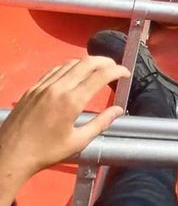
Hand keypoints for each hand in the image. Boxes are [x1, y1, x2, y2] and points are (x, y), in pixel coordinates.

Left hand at [0, 57, 128, 194]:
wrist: (10, 155)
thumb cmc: (46, 152)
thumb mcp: (77, 142)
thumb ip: (100, 123)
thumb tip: (118, 110)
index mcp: (72, 101)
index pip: (100, 75)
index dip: (117, 70)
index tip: (126, 73)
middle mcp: (58, 88)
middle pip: (86, 63)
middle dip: (105, 61)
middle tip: (115, 67)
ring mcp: (43, 86)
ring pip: (70, 63)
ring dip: (87, 63)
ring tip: (97, 69)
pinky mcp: (32, 88)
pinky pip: (54, 70)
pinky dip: (69, 67)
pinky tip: (73, 73)